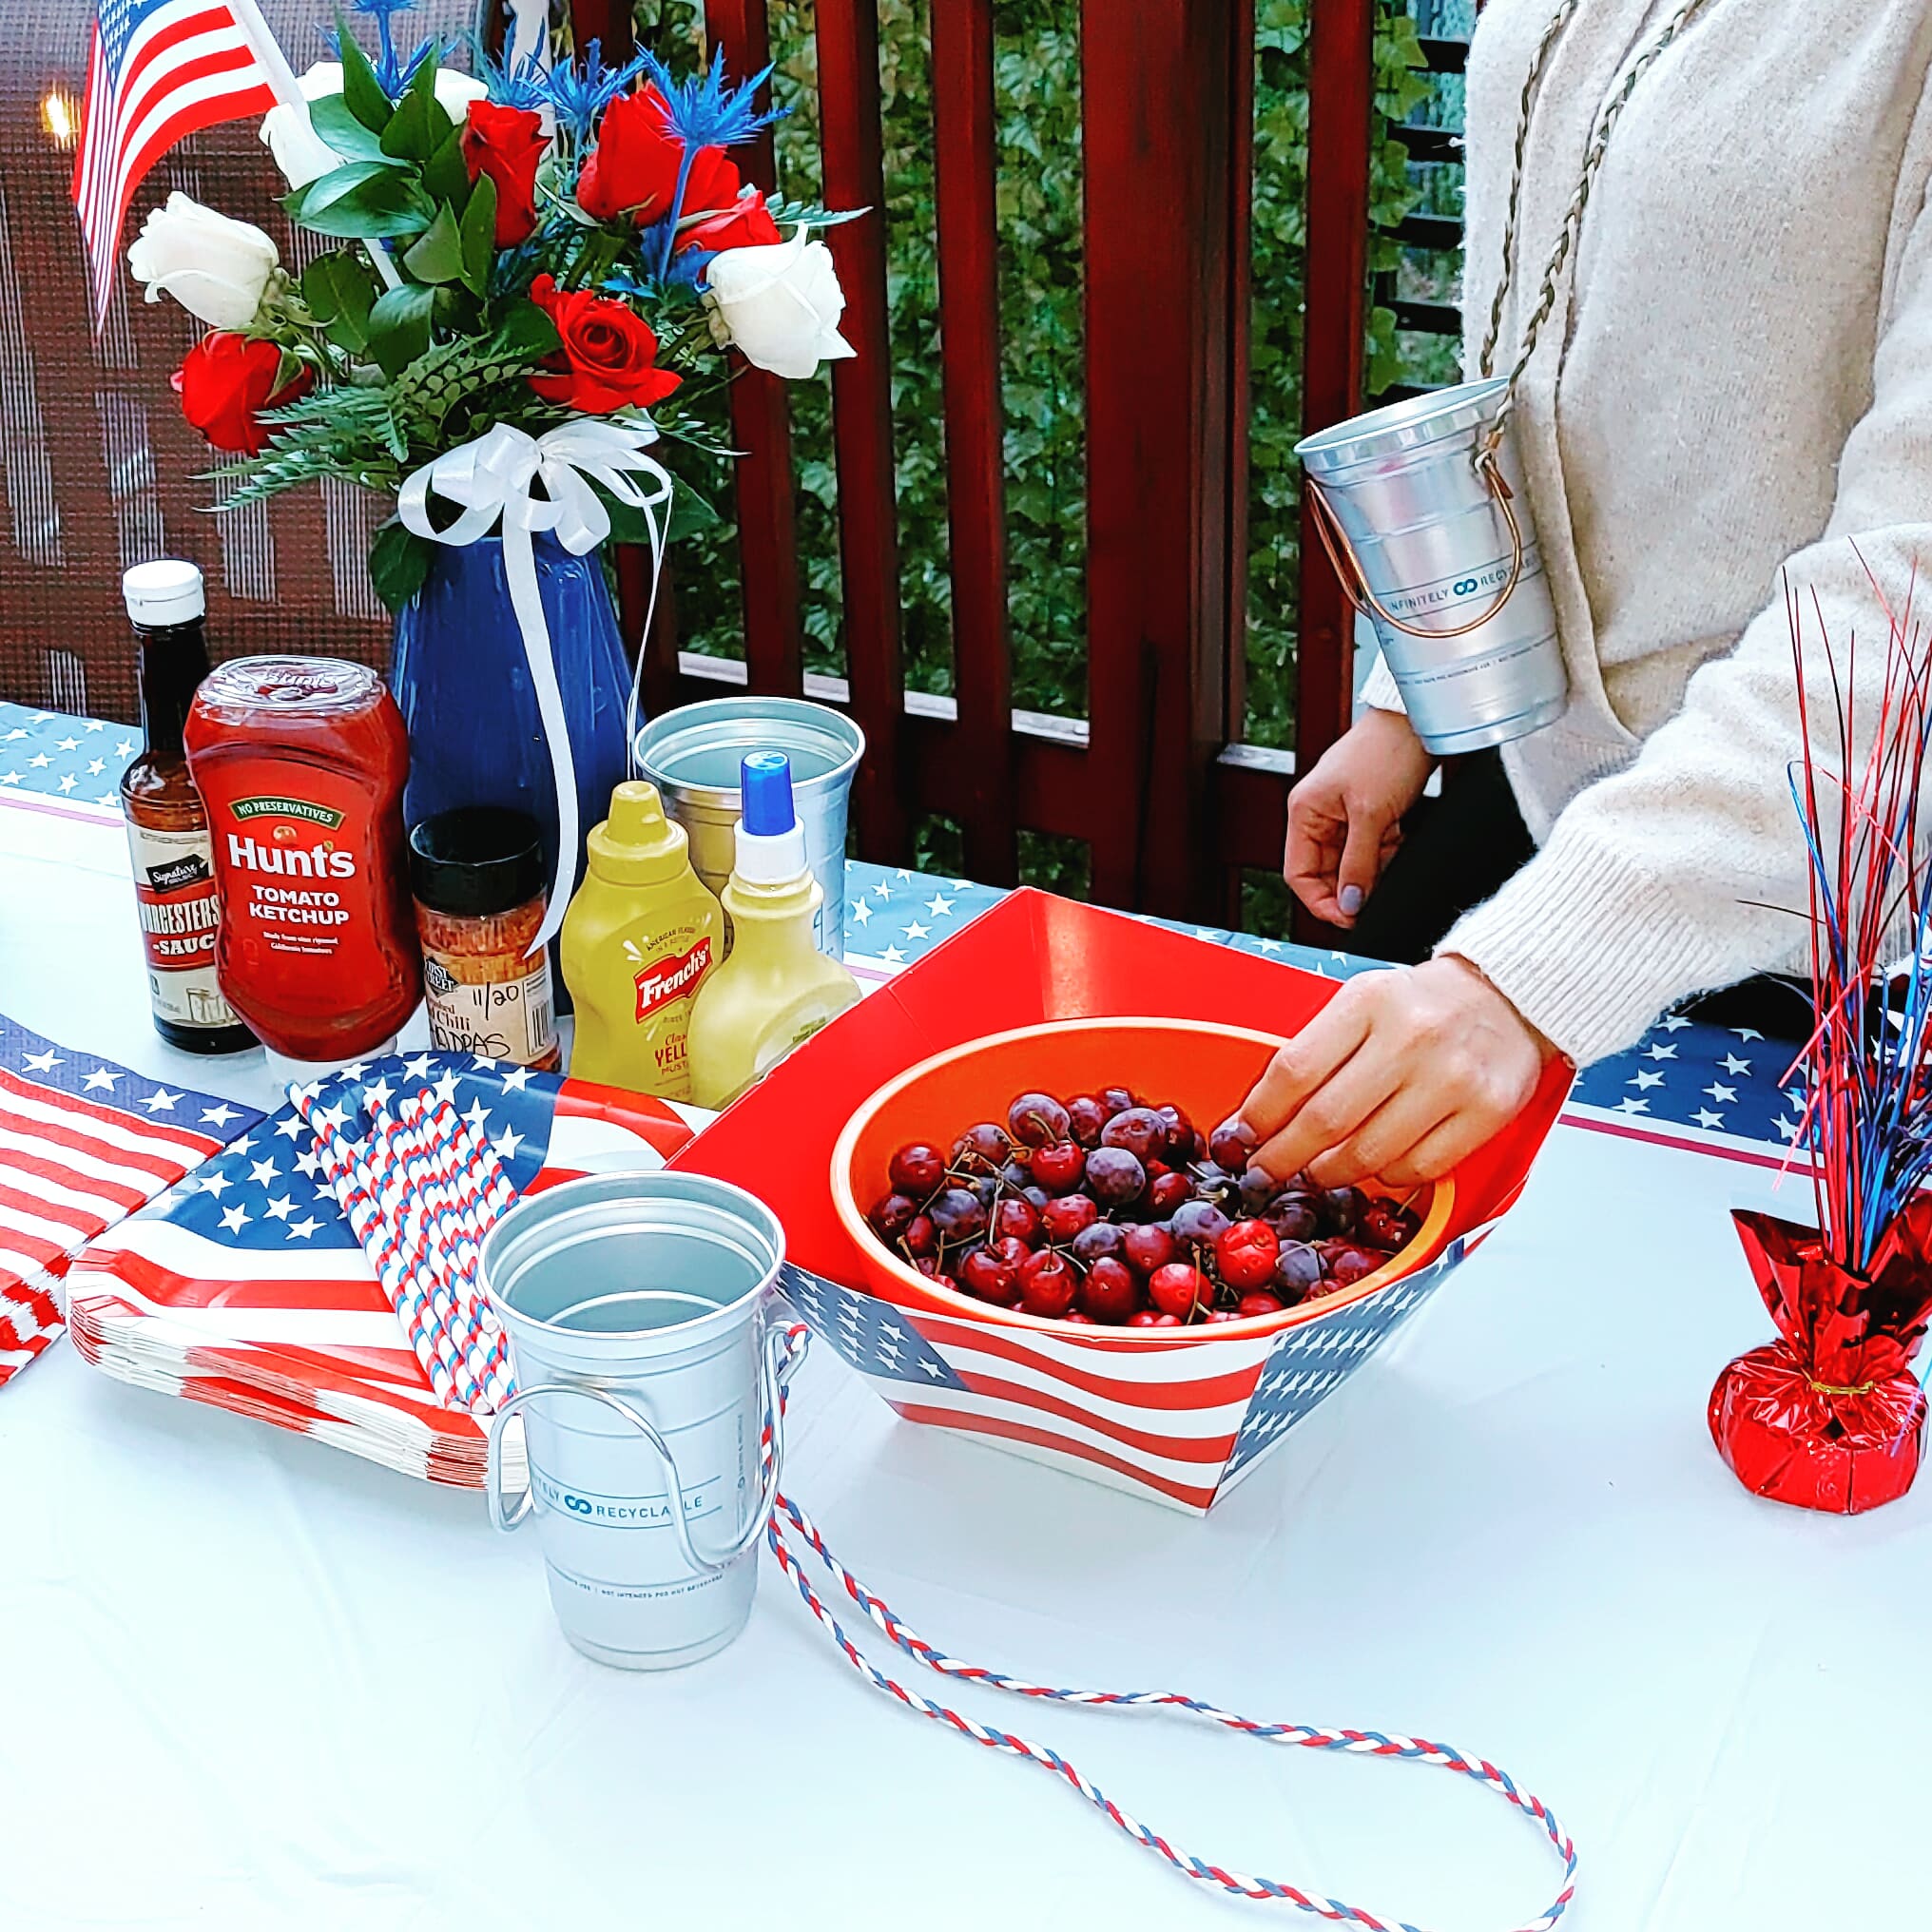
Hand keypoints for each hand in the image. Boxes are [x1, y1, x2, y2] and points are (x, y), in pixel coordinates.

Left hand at [1236, 957, 1555, 1187]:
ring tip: (1313, 1173)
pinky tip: (1374, 1166)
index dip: (1259, 1114)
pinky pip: (1417, 1168)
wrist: (1508, 995)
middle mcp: (1411, 1038)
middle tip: (1265, 1172)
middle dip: (1282, 1158)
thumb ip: (1318, 1049)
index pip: (1294, 1070)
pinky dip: (1385, 1177)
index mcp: (1369, 1002)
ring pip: (1368, 1153)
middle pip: (1325, 1120)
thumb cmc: (1425, 1004)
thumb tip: (1263, 1116)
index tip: (1241, 1137)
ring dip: (1328, 1174)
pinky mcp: (1486, 1112)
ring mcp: (1451, 1078)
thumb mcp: (1362, 1001)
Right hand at [1284, 709, 1435, 925]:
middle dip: (1350, 887)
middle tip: (1375, 901)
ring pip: (1350, 864)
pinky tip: (1397, 845)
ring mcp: (1342, 815)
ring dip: (1371, 870)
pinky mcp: (1367, 813)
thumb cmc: (1386, 752)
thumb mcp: (1371, 815)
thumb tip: (1350, 904)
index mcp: (1304, 813)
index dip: (1320, 901)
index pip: (1299, 874)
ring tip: (1390, 859)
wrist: (1418, 721)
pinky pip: (1370, 849)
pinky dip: (1384, 855)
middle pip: (1325, 872)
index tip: (1348, 918)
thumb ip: (1358, 864)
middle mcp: (1318, 816)